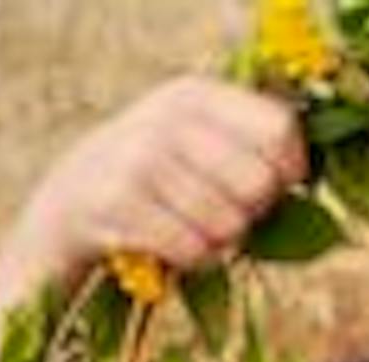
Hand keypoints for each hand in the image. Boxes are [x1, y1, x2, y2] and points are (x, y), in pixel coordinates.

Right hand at [6, 76, 307, 277]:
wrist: (66, 204)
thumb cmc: (153, 179)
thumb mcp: (193, 141)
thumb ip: (245, 145)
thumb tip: (301, 178)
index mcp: (193, 94)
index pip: (278, 129)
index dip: (289, 170)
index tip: (276, 189)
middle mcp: (167, 118)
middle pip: (257, 183)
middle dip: (251, 214)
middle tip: (226, 217)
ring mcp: (139, 159)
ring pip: (228, 224)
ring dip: (220, 243)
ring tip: (194, 233)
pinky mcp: (119, 204)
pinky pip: (193, 248)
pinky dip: (195, 260)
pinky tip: (176, 251)